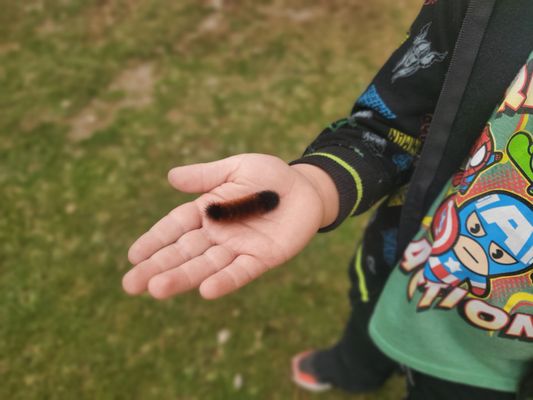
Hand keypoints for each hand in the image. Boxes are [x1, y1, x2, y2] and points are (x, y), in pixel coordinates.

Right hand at [122, 153, 337, 298]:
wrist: (306, 188)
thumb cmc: (269, 176)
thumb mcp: (236, 168)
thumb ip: (206, 175)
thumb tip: (170, 176)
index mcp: (207, 210)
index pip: (175, 227)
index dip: (155, 240)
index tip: (133, 256)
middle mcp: (218, 233)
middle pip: (183, 252)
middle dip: (157, 267)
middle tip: (130, 285)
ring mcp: (239, 247)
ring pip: (205, 265)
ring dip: (182, 277)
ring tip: (157, 289)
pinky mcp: (262, 258)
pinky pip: (241, 272)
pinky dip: (224, 282)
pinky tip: (206, 291)